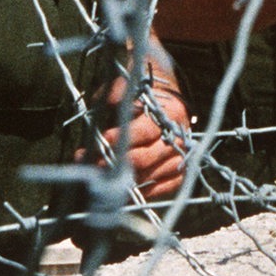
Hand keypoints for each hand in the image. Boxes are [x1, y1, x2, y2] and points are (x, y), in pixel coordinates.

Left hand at [79, 74, 187, 202]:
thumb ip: (118, 91)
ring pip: (149, 177)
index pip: (145, 131)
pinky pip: (161, 190)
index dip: (122, 138)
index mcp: (170, 113)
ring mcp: (181, 158)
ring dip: (123, 180)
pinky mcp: (179, 175)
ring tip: (101, 178)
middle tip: (94, 164)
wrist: (168, 99)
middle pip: (145, 158)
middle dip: (116, 163)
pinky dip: (140, 192)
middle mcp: (179, 137)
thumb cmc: (145, 93)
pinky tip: (121, 190)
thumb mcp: (132, 84)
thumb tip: (108, 101)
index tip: (103, 140)